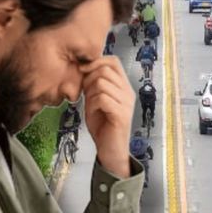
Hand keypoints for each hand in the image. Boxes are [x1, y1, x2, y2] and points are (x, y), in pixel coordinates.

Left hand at [79, 58, 134, 177]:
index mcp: (124, 87)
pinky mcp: (121, 115)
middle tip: (86, 94)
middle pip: (105, 70)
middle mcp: (128, 92)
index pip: (113, 61)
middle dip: (89, 79)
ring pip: (102, 83)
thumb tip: (84, 67)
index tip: (83, 71)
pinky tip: (93, 113)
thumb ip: (93, 85)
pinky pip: (102, 98)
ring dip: (90, 94)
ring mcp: (127, 103)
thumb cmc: (102, 126)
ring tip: (91, 106)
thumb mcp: (95, 100)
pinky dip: (92, 105)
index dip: (96, 61)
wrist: (110, 151)